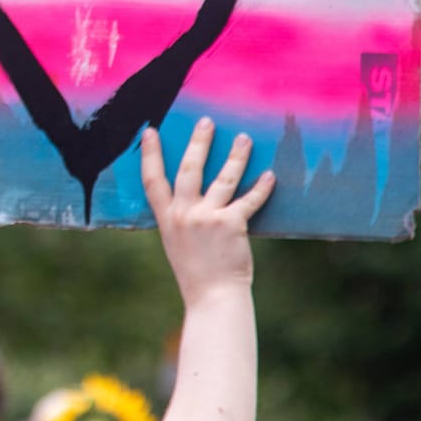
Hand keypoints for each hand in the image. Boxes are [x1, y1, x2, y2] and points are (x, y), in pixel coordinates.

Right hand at [140, 117, 274, 306]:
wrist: (213, 298)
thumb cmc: (197, 272)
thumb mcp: (176, 243)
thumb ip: (180, 219)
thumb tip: (188, 197)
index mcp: (167, 219)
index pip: (152, 180)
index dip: (150, 154)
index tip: (150, 131)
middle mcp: (184, 214)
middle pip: (189, 169)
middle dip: (198, 143)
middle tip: (207, 122)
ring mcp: (207, 218)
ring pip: (224, 178)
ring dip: (236, 156)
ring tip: (244, 139)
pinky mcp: (231, 225)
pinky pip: (249, 200)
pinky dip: (262, 188)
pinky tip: (270, 176)